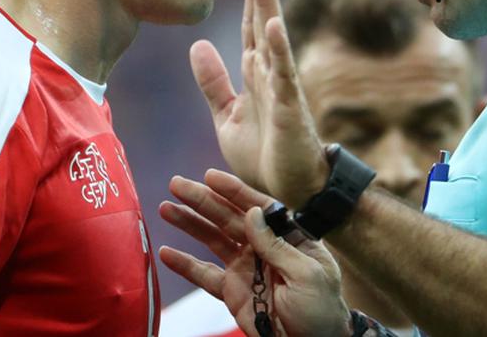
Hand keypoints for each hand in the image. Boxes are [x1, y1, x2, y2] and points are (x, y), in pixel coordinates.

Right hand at [159, 169, 351, 336]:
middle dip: (203, 200)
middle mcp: (264, 247)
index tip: (210, 176)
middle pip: (229, 218)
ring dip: (189, 223)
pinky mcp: (232, 290)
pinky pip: (205, 275)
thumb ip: (278, 245)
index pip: (259, 207)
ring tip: (165, 208)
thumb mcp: (308, 275)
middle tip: (177, 184)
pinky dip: (185, 265)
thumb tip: (253, 212)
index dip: (234, 191)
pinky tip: (165, 253)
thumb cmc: (321, 310)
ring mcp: (246, 267)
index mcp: (288, 236)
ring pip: (212, 239)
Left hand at [190, 0, 327, 205]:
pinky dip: (277, 48)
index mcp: (255, 73)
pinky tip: (272, 24)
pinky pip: (282, 74)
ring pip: (273, 38)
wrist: (288, 192)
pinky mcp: (289, 108)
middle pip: (263, 19)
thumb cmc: (265, 155)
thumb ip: (213, 82)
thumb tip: (197, 45)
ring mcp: (282, 88)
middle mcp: (271, 73)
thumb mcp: (228, 115)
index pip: (249, 24)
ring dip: (267, 5)